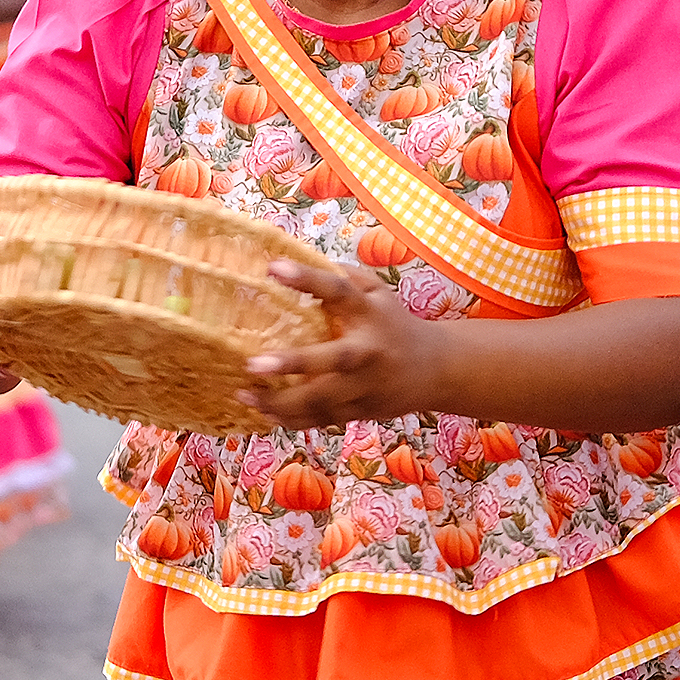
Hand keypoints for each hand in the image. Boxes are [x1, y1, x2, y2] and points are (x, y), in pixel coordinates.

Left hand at [238, 259, 439, 429]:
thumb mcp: (377, 292)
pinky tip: (265, 412)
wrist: (435, 369)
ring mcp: (366, 386)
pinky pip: (322, 419)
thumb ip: (343, 278)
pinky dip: (293, 419)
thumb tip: (295, 259)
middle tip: (253, 364)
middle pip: (333, 360)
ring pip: (322, 400)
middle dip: (294, 364)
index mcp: (371, 313)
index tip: (273, 268)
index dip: (307, 278)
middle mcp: (369, 351)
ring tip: (244, 394)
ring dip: (281, 402)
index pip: (339, 290)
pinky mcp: (361, 410)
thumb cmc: (393, 323)